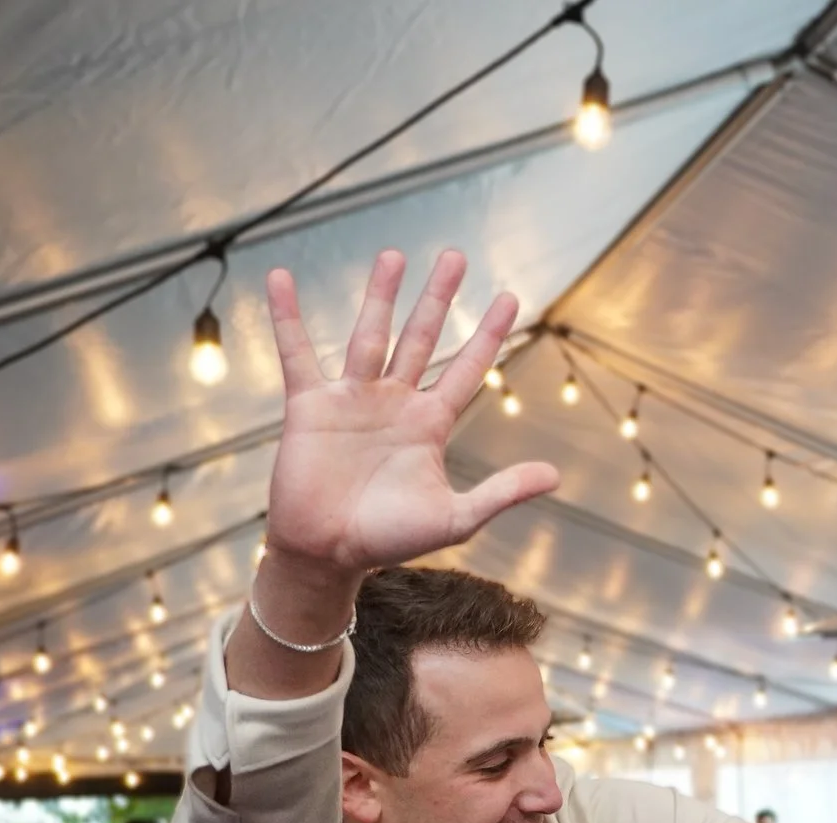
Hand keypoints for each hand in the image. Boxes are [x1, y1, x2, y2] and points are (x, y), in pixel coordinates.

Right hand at [261, 250, 554, 577]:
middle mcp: (394, 402)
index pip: (466, 369)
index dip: (488, 335)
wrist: (329, 554)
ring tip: (394, 255)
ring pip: (369, 335)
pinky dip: (288, 317)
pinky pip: (297, 353)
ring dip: (381, 295)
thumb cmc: (390, 540)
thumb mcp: (455, 518)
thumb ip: (502, 492)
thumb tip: (555, 475)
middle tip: (456, 256)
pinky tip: (281, 278)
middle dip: (439, 299)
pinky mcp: (310, 405)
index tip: (510, 297)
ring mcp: (352, 399)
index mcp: (430, 424)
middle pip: (422, 338)